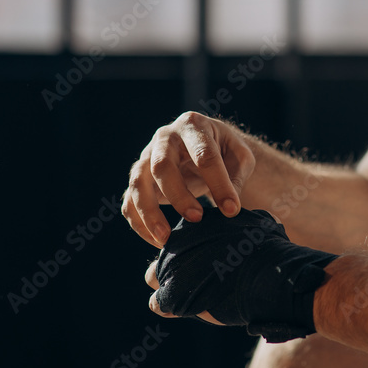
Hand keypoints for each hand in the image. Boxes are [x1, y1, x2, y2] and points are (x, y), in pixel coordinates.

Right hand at [121, 112, 255, 246]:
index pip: (204, 155)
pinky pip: (129, 202)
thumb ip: (236, 177)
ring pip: (138, 183)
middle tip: (197, 218)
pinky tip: (158, 241)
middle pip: (161, 166)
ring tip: (166, 239)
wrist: (203, 145)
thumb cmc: (223, 150)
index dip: (219, 184)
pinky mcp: (139, 180)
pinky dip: (139, 223)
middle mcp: (164, 138)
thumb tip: (228, 207)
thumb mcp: (239, 156)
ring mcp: (146, 158)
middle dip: (178, 195)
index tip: (232, 210)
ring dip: (149, 212)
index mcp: (193, 126)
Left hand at [144, 207, 336, 342]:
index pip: (184, 234)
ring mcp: (172, 267)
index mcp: (197, 222)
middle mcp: (178, 240)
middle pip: (167, 253)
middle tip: (201, 279)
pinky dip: (168, 307)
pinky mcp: (171, 294)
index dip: (196, 249)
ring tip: (190, 294)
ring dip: (168, 285)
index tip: (211, 260)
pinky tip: (186, 308)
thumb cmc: (269, 251)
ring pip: (154, 275)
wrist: (270, 276)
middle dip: (179, 266)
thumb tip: (264, 221)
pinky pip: (158, 302)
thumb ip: (248, 223)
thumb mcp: (260, 225)